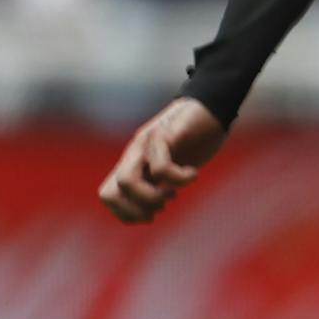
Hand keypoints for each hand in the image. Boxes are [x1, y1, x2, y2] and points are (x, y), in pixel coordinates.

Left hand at [97, 98, 228, 223]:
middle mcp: (134, 155)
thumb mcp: (173, 164)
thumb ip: (159, 180)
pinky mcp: (165, 137)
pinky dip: (180, 179)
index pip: (108, 195)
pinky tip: (193, 173)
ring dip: (152, 198)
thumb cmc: (195, 137)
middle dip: (135, 211)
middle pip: (109, 194)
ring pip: (127, 182)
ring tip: (174, 194)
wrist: (210, 106)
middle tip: (162, 206)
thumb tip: (154, 207)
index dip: (127, 213)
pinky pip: (162, 167)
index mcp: (133, 163)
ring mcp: (147, 145)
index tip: (154, 213)